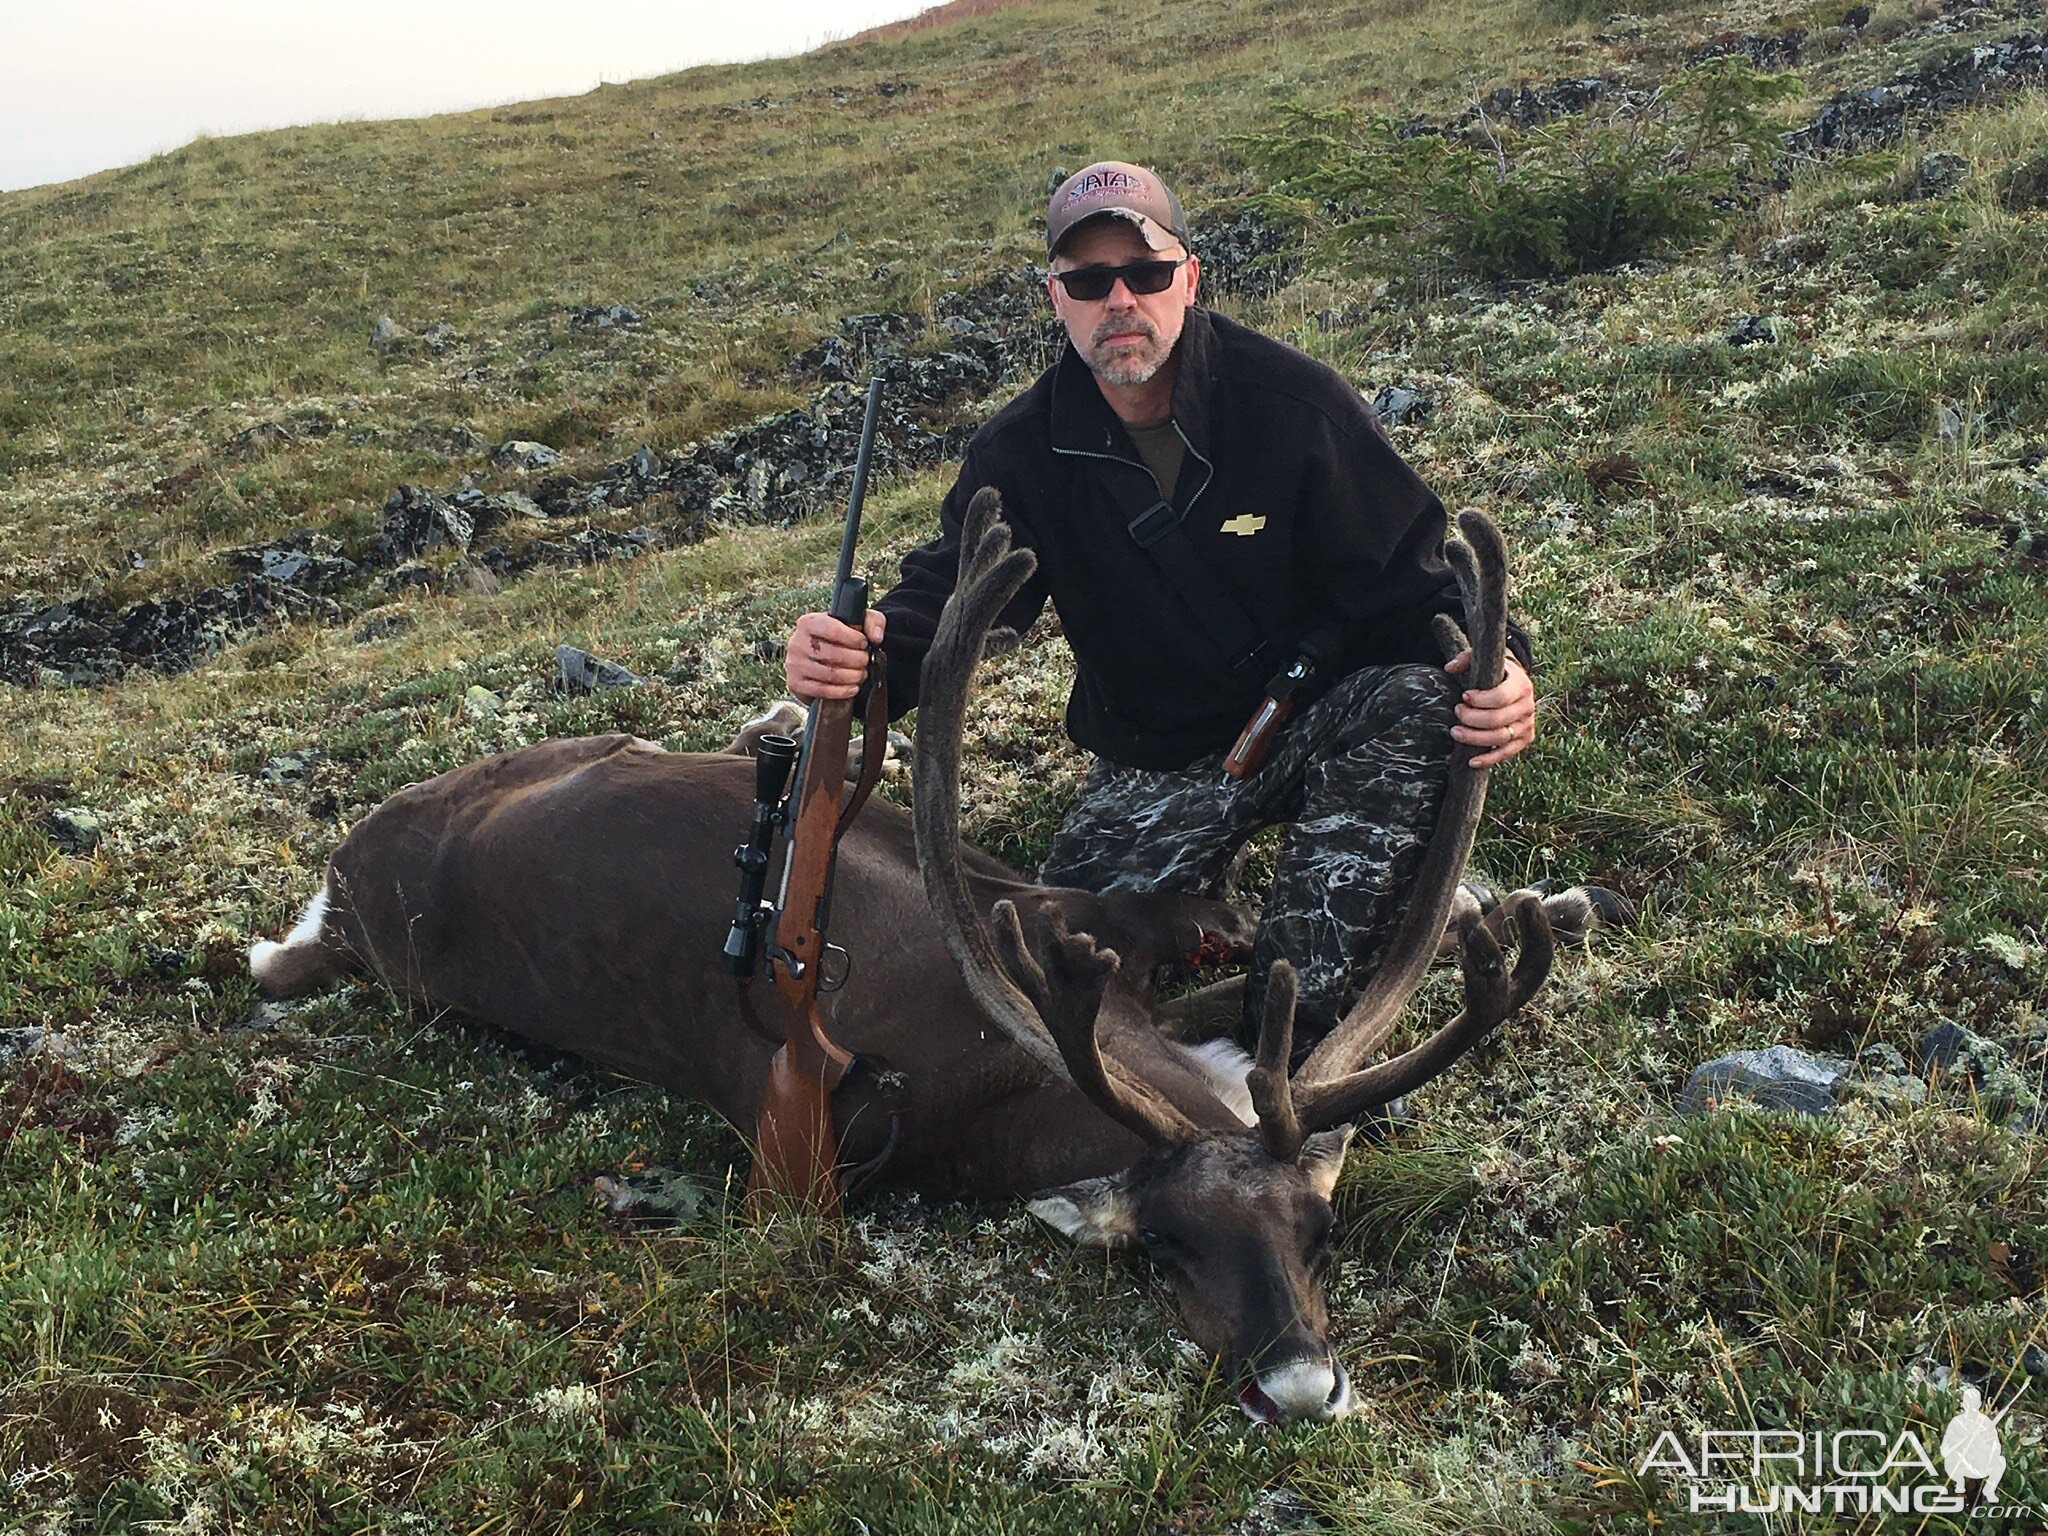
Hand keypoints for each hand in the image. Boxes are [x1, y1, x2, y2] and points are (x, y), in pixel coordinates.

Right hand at [786, 610, 885, 700]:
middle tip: (866, 661)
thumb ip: (872, 622)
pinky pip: (821, 690)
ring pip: (828, 674)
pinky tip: (853, 688)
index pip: (831, 628)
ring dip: (851, 676)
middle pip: (831, 653)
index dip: (852, 638)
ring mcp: (794, 664)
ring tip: (862, 674)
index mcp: (808, 622)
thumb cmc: (840, 638)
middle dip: (855, 659)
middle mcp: (797, 642)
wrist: (820, 658)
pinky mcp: (795, 683)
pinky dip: (841, 691)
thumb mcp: (858, 622)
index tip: (864, 644)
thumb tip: (876, 637)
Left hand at [1445, 650, 1533, 767]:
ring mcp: (1527, 724)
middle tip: (1456, 712)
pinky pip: (1506, 753)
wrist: (1513, 684)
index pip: (1501, 696)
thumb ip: (1465, 659)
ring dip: (1475, 738)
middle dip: (1472, 718)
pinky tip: (1471, 761)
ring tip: (1455, 731)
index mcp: (1522, 684)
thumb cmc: (1493, 672)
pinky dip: (1489, 759)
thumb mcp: (1482, 660)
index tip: (1464, 697)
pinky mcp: (1524, 739)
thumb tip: (1449, 668)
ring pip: (1501, 738)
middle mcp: (1528, 706)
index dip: (1480, 700)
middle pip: (1498, 719)